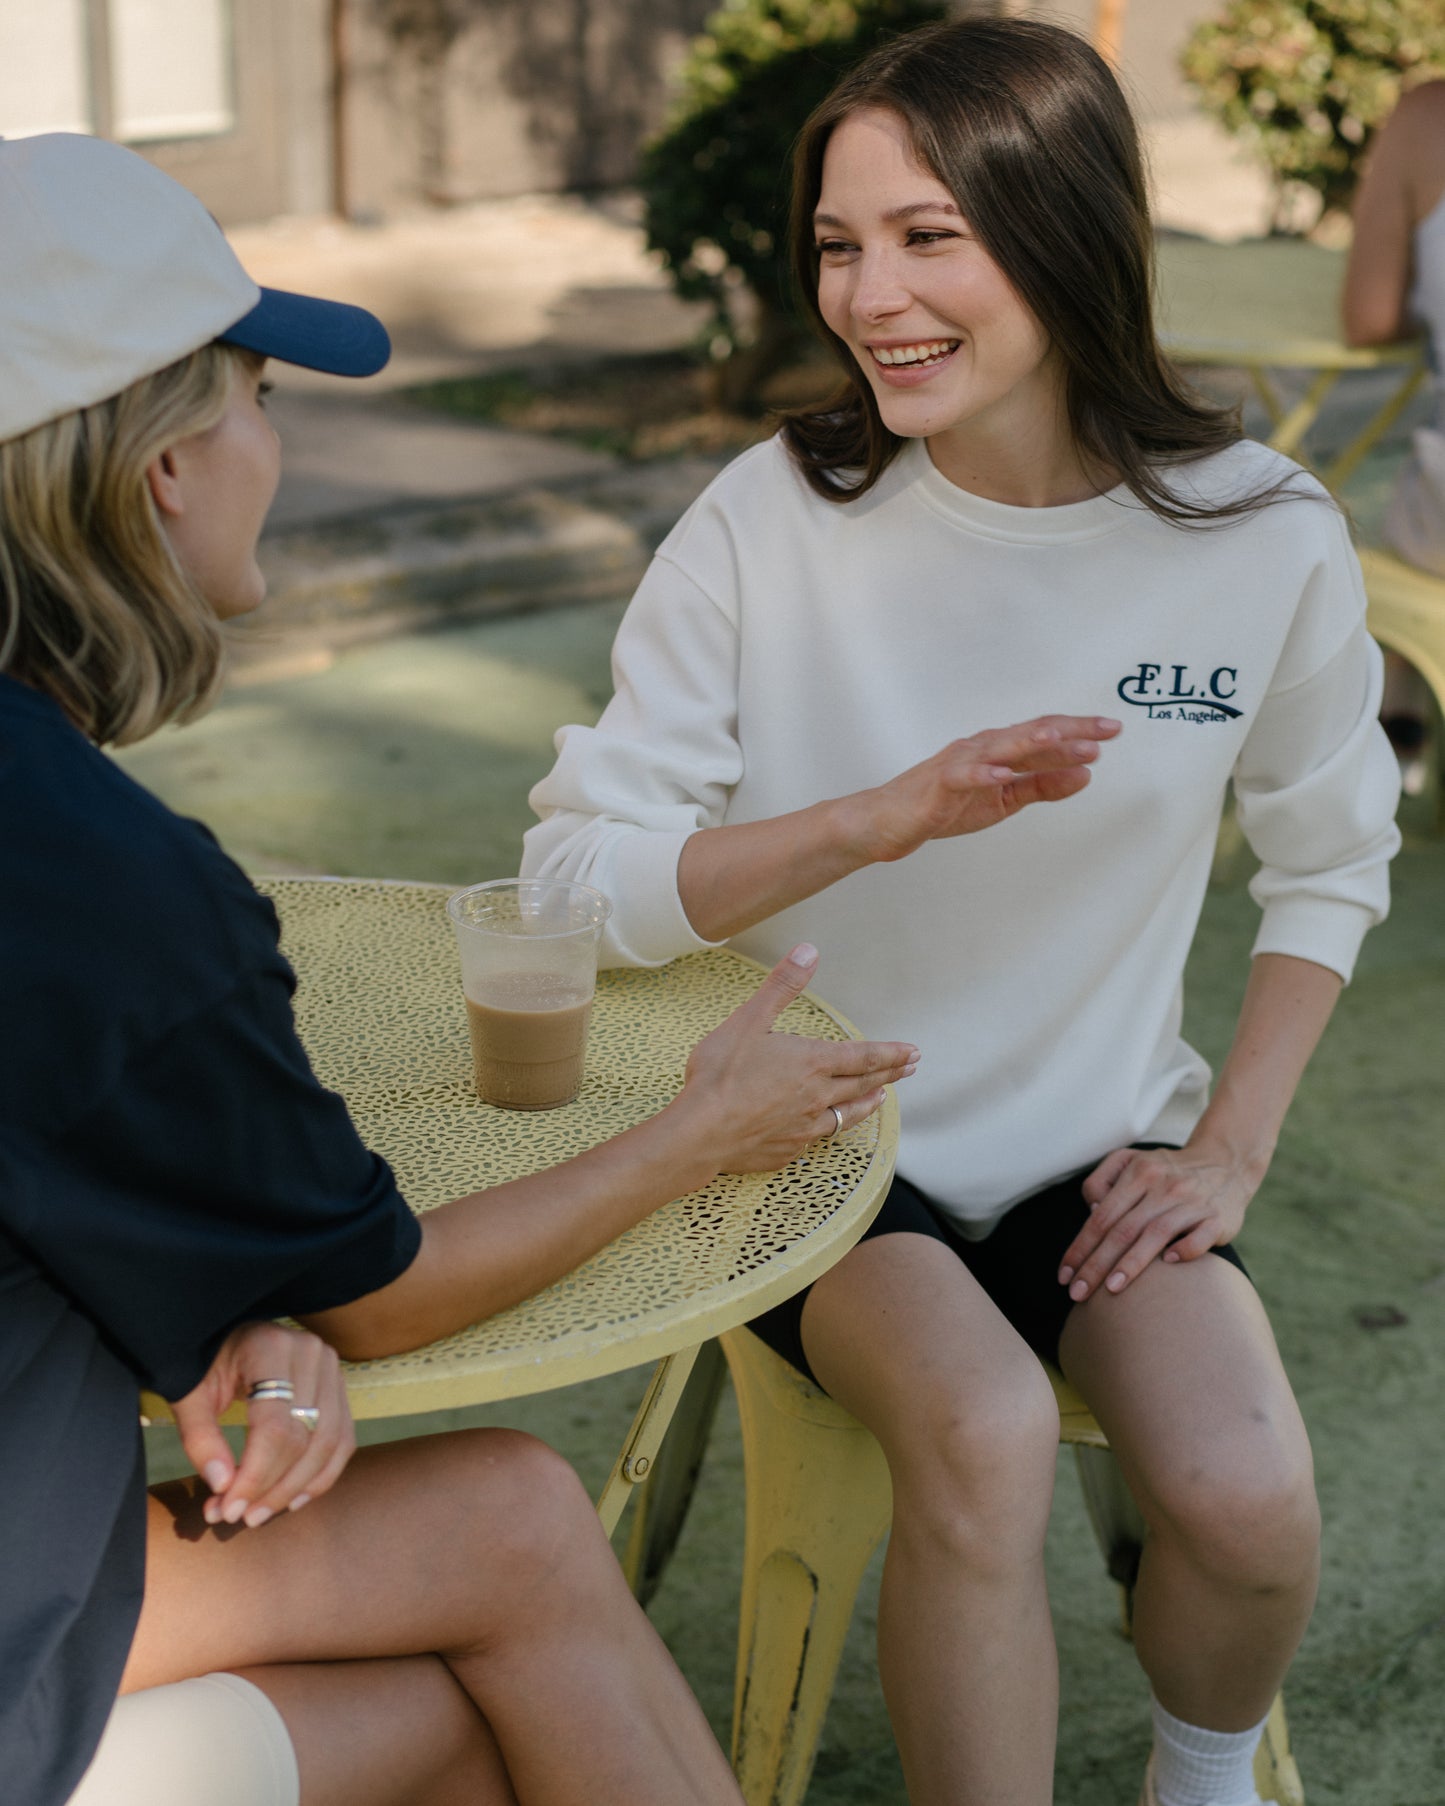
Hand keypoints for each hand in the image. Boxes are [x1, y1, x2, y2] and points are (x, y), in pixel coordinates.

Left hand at [169, 1320, 355, 1529]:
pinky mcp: (339, 1386)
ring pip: (328, 1444)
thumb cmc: (206, 1364)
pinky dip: (321, 1475)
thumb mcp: (191, 1395)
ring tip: (261, 1513)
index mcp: (270, 1348)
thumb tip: (223, 1487)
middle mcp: (311, 1353)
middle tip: (241, 1517)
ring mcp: (331, 1368)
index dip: (254, 1475)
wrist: (230, 1337)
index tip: (228, 1509)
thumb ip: (201, 1439)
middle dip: (273, 1487)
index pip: (274, 1427)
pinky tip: (293, 1499)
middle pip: (304, 1438)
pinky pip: (342, 1439)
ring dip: (296, 1488)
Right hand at [679, 944, 917, 1172]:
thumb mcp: (749, 1020)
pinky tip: (828, 1127)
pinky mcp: (787, 1149)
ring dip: (868, 1103)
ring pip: (847, 1114)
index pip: (864, 1056)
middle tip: (910, 1068)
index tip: (913, 1052)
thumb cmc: (722, 1075)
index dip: (891, 1053)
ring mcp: (804, 1126)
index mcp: (812, 1063)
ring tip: (881, 1098)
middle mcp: (817, 1096)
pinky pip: (819, 1137)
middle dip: (889, 1074)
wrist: (701, 1133)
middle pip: (863, 1084)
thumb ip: (782, 986)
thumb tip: (808, 951)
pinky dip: (832, 1128)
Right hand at [854, 715, 1120, 863]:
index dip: (1079, 731)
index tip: (1113, 730)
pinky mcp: (937, 785)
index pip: (1044, 735)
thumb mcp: (1004, 800)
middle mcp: (982, 748)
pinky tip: (1003, 774)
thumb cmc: (944, 806)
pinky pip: (961, 776)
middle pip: (1029, 734)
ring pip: (998, 748)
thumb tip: (1086, 775)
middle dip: (1067, 731)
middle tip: (1104, 730)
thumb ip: (1042, 785)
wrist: (888, 821)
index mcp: (999, 750)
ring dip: (1029, 743)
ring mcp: (958, 763)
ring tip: (1060, 740)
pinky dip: (982, 773)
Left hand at [1057, 1141, 1260, 1301]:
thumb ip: (1103, 1181)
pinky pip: (1201, 1236)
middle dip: (1096, 1264)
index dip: (1080, 1247)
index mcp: (1138, 1172)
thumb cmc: (1167, 1170)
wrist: (1226, 1162)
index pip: (1101, 1216)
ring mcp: (1192, 1202)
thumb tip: (1091, 1211)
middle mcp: (1163, 1186)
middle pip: (1122, 1229)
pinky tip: (1169, 1263)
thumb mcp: (1131, 1160)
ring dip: (1132, 1263)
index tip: (1064, 1276)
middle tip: (1078, 1293)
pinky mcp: (1218, 1218)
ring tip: (1111, 1290)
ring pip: (1156, 1233)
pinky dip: (1186, 1249)